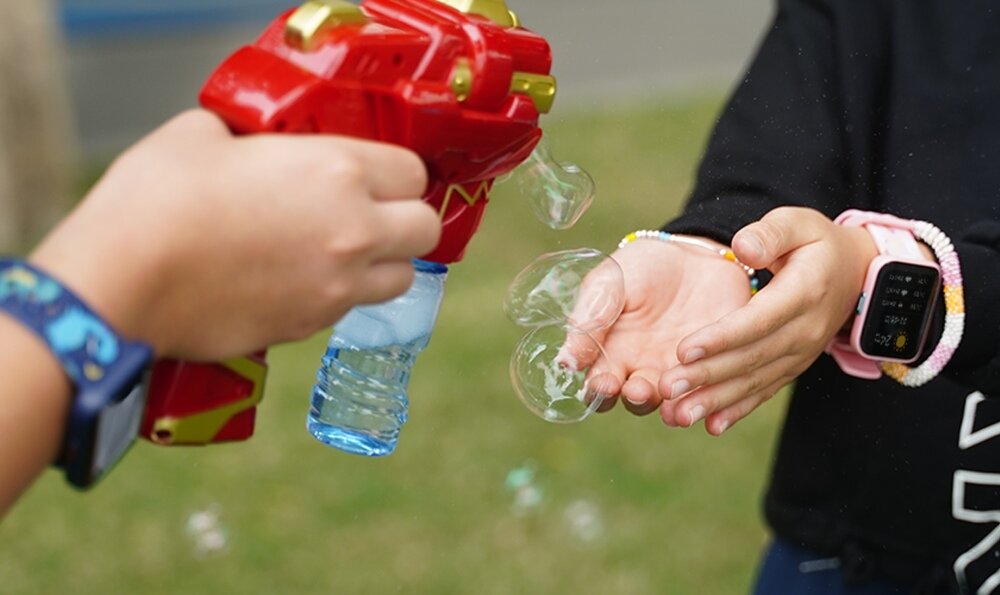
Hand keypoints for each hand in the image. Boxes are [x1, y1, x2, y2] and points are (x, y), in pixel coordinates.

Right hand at [29, 109, 440, 358]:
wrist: (122, 282)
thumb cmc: (157, 200)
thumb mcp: (204, 134)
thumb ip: (256, 138)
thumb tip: (260, 148)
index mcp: (337, 171)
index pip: (414, 172)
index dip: (394, 171)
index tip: (371, 172)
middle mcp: (354, 231)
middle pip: (425, 230)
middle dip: (406, 219)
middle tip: (371, 213)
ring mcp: (337, 287)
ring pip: (401, 279)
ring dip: (382, 263)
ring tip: (339, 252)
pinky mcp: (310, 328)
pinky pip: (350, 308)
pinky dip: (338, 294)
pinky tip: (296, 279)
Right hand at [564, 237, 752, 416]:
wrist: (698, 253)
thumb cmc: (642, 267)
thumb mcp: (609, 283)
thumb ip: (590, 319)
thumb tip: (564, 363)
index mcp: (611, 355)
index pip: (598, 388)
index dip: (598, 392)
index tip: (603, 383)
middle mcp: (644, 371)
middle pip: (635, 401)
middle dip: (636, 399)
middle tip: (637, 389)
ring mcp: (682, 372)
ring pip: (674, 402)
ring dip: (672, 405)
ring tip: (670, 395)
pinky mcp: (717, 367)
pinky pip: (712, 389)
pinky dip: (709, 396)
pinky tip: (706, 392)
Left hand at [657, 207, 877, 433]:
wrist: (856, 274)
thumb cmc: (816, 243)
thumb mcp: (799, 223)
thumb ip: (770, 232)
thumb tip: (742, 247)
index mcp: (803, 293)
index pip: (757, 321)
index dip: (721, 338)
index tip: (683, 350)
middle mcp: (805, 330)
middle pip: (751, 357)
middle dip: (707, 375)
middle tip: (666, 387)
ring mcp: (800, 354)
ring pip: (755, 381)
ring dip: (716, 400)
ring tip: (680, 415)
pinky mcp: (792, 367)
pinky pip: (765, 391)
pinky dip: (738, 410)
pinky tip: (711, 426)